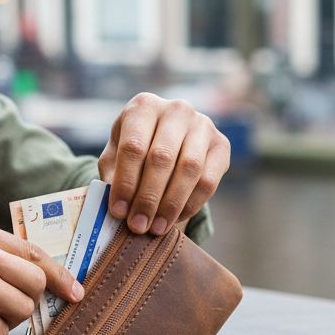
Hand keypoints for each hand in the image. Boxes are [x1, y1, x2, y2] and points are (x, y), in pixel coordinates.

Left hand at [98, 93, 230, 234]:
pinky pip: (208, 180)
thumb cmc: (134, 148)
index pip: (134, 146)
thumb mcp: (115, 155)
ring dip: (171, 204)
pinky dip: (191, 204)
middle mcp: (176, 110)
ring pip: (189, 169)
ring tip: (156, 228)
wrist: (166, 137)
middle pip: (162, 158)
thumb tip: (118, 207)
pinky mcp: (221, 144)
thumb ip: (113, 176)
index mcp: (144, 106)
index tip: (118, 212)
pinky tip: (175, 219)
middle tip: (138, 225)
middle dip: (148, 197)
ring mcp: (202, 124)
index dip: (125, 183)